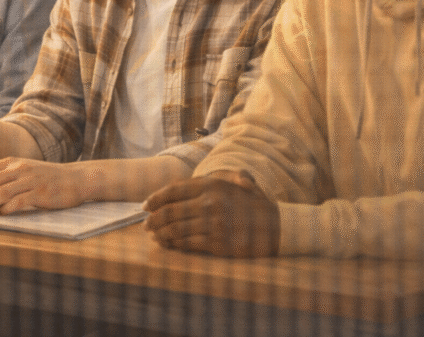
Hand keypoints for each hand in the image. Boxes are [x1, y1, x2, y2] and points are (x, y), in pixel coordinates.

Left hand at [0, 158, 87, 213]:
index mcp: (11, 163)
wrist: (75, 179)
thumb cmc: (45, 177)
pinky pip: (20, 201)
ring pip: (2, 191)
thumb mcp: (18, 169)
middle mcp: (18, 169)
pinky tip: (0, 215)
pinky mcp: (41, 192)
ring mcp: (30, 180)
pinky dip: (7, 208)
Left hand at [143, 173, 278, 256]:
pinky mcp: (217, 243)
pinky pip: (187, 244)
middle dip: (154, 219)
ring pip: (176, 230)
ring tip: (154, 236)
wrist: (278, 226)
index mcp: (212, 185)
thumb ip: (212, 179)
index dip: (155, 198)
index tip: (145, 206)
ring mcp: (213, 224)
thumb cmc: (253, 204)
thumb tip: (184, 187)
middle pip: (170, 212)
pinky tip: (168, 244)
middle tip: (146, 225)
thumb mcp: (237, 182)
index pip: (173, 190)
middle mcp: (210, 202)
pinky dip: (174, 244)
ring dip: (161, 234)